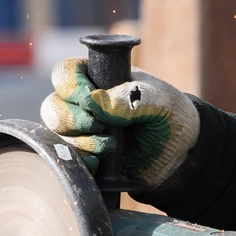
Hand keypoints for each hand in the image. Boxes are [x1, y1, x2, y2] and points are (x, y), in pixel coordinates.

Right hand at [39, 58, 198, 189]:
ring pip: (55, 135)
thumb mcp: (160, 101)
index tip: (91, 99)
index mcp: (98, 79)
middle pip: (52, 106)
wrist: (182, 155)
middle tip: (101, 127)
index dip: (71, 86)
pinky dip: (82, 162)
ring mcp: (82, 132)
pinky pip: (67, 160)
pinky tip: (102, 163)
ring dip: (81, 143)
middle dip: (74, 120)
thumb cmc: (172, 116)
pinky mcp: (85, 157)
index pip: (65, 73)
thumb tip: (93, 101)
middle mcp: (83, 104)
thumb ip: (131, 98)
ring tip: (111, 147)